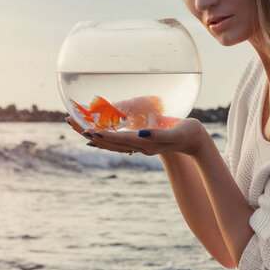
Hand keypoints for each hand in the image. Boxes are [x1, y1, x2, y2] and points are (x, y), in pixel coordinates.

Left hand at [65, 115, 205, 156]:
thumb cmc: (190, 134)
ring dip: (96, 136)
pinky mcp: (142, 142)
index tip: (88, 130)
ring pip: (112, 143)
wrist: (196, 142)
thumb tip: (141, 134)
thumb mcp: (178, 133)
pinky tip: (99, 134)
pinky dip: (106, 138)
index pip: (120, 139)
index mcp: (147, 143)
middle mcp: (141, 146)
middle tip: (72, 123)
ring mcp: (141, 145)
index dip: (104, 135)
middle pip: (110, 142)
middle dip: (92, 133)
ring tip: (79, 128)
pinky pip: (119, 142)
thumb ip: (160, 134)